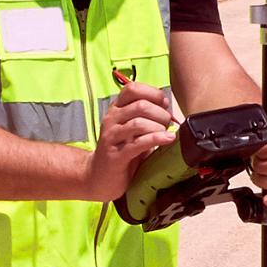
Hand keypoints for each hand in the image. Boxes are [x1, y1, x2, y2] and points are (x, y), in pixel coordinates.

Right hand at [84, 80, 177, 201]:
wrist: (99, 177)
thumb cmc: (121, 151)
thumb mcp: (131, 129)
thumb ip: (145, 117)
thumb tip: (168, 110)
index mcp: (116, 109)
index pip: (132, 88)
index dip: (153, 93)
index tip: (164, 104)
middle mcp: (111, 120)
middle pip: (140, 105)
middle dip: (160, 114)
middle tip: (167, 124)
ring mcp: (112, 137)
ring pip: (139, 123)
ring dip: (159, 127)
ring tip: (165, 135)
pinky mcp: (116, 155)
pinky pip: (139, 143)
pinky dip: (157, 139)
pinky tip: (168, 140)